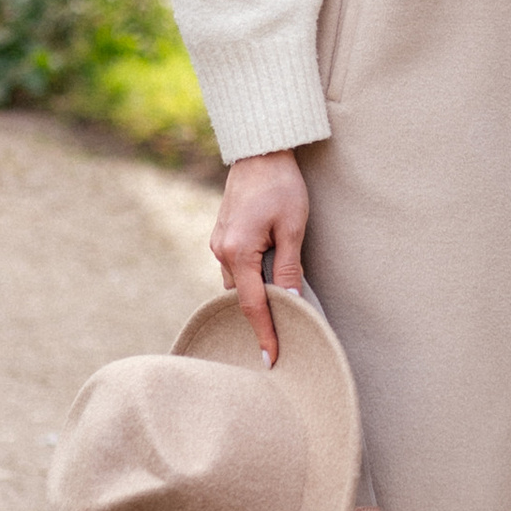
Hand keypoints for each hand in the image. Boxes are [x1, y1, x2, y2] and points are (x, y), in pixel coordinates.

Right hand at [212, 151, 309, 360]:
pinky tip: (265, 283)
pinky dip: (248, 280)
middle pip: (241, 297)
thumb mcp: (293, 227)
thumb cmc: (281, 185)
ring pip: (237, 283)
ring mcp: (218, 244)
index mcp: (238, 252)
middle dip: (259, 318)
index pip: (252, 305)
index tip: (271, 358)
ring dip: (254, 296)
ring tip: (277, 314)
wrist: (260, 151)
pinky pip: (234, 268)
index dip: (265, 333)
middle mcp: (221, 252)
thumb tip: (292, 300)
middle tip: (279, 342)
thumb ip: (289, 266)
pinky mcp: (221, 236)